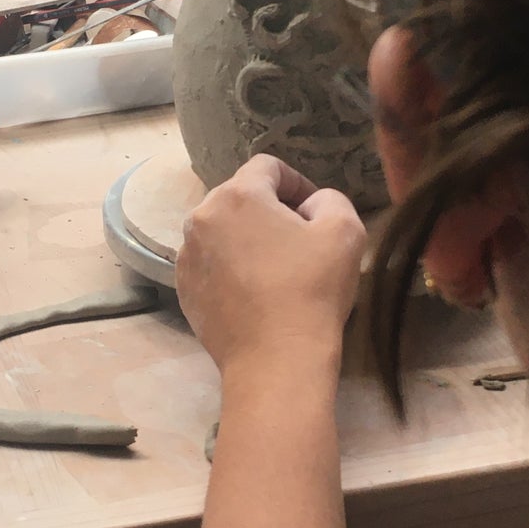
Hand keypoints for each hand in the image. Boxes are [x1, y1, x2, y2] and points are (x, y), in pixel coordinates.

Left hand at [177, 155, 365, 374]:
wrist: (275, 360)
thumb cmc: (312, 290)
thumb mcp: (344, 230)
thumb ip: (330, 199)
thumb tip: (309, 205)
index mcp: (238, 196)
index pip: (267, 166)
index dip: (297, 183)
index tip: (314, 213)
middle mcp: (201, 217)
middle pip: (240, 197)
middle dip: (270, 210)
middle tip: (298, 242)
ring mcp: (187, 256)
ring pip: (222, 231)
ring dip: (248, 239)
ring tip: (275, 270)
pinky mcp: (183, 289)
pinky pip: (210, 263)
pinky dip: (230, 268)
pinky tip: (254, 293)